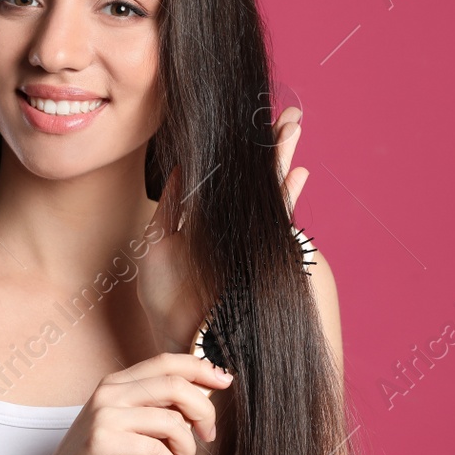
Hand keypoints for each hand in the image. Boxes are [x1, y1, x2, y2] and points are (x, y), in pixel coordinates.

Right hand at [24, 352, 234, 454]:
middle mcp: (109, 394)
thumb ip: (154, 410)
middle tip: (208, 435)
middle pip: (175, 386)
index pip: (166, 362)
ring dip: (187, 449)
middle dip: (204, 411)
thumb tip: (203, 396)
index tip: (224, 381)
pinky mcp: (103, 444)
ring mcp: (105, 417)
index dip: (200, 368)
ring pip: (172, 422)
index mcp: (115, 385)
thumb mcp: (125, 428)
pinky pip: (157, 450)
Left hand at [136, 106, 310, 350]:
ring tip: (293, 127)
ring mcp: (243, 241)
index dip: (233, 152)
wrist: (181, 338)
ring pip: (267, 192)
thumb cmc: (166, 302)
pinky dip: (285, 197)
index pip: (222, 178)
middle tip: (284, 115)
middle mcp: (228, 229)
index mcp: (204, 223)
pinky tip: (298, 174)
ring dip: (281, 159)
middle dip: (267, 147)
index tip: (242, 123)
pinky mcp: (253, 257)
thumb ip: (170, 208)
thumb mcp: (156, 246)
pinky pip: (274, 222)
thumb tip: (180, 171)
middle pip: (251, 180)